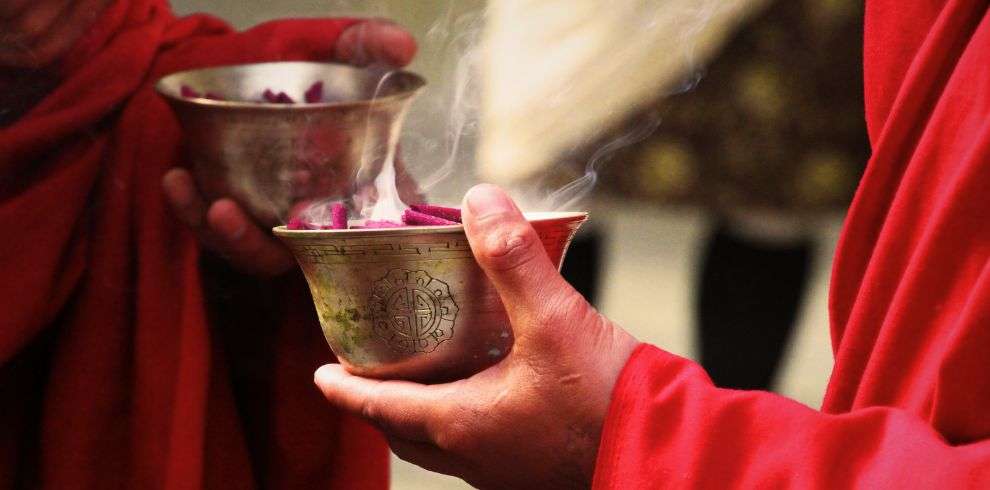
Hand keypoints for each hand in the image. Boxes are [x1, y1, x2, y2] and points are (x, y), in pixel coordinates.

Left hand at [162, 20, 417, 275]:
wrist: (229, 62)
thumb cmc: (285, 59)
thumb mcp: (319, 46)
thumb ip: (360, 44)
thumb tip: (404, 44)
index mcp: (362, 176)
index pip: (380, 222)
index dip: (369, 235)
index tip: (338, 224)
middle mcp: (323, 207)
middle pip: (309, 250)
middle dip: (270, 244)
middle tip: (232, 213)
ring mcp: (279, 217)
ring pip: (264, 252)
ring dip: (231, 236)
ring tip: (205, 200)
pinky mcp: (240, 217)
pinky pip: (221, 235)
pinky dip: (195, 213)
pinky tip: (177, 180)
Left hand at [314, 184, 640, 488]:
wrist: (665, 450)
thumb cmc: (607, 401)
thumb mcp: (555, 320)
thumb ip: (514, 259)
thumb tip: (481, 201)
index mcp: (463, 425)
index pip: (381, 408)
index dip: (347, 389)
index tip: (321, 376)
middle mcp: (476, 455)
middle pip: (406, 431)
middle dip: (380, 402)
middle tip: (367, 370)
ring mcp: (507, 467)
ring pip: (443, 439)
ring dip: (424, 407)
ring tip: (425, 368)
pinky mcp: (536, 464)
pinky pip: (481, 440)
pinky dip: (466, 412)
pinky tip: (491, 379)